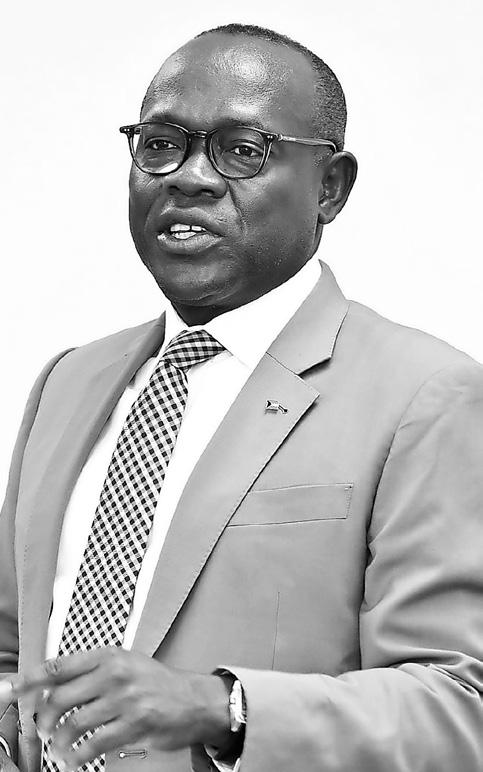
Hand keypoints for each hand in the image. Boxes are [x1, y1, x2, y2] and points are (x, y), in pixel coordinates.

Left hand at [12, 647, 231, 770]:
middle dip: (42, 721)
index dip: (31, 680)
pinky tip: (74, 761)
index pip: (59, 666)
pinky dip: (77, 757)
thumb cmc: (154, 682)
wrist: (193, 699)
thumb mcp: (124, 664)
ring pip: (73, 724)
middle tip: (41, 731)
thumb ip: (90, 672)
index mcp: (108, 655)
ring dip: (57, 743)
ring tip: (57, 750)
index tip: (12, 689)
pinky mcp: (134, 724)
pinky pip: (94, 745)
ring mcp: (125, 699)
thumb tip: (50, 687)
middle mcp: (114, 673)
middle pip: (59, 699)